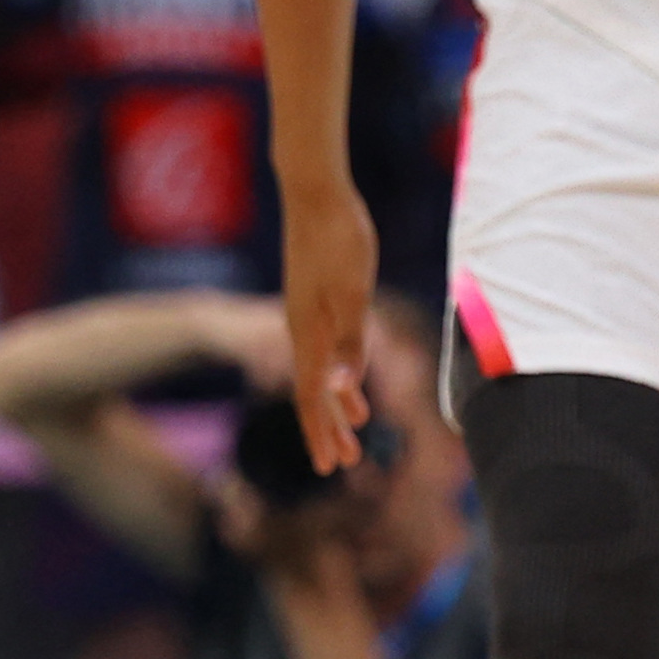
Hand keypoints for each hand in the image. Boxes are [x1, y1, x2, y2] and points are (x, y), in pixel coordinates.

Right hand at [282, 178, 380, 467]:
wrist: (315, 192)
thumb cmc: (339, 238)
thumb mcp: (352, 293)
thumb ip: (349, 341)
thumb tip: (343, 387)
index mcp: (309, 331)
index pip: (313, 396)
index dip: (321, 432)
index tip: (328, 466)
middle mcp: (302, 328)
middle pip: (314, 391)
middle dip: (328, 429)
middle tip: (341, 465)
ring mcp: (307, 314)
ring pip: (320, 372)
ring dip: (336, 405)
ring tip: (356, 432)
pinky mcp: (314, 300)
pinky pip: (324, 350)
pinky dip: (338, 374)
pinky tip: (353, 382)